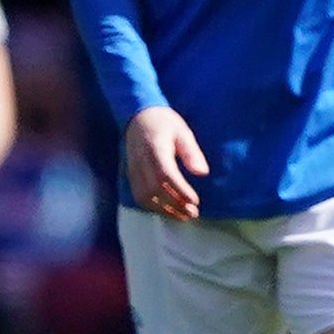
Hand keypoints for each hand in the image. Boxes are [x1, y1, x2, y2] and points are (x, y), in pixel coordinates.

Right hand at [124, 105, 208, 219]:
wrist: (138, 117)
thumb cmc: (164, 123)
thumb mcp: (182, 132)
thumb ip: (192, 152)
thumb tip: (203, 173)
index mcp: (155, 148)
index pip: (165, 174)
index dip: (180, 190)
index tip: (195, 201)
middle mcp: (141, 161)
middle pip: (154, 189)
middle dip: (174, 204)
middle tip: (193, 213)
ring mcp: (133, 169)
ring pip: (144, 196)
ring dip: (164, 210)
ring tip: (183, 216)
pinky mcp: (130, 175)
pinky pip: (138, 195)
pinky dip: (153, 207)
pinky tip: (168, 211)